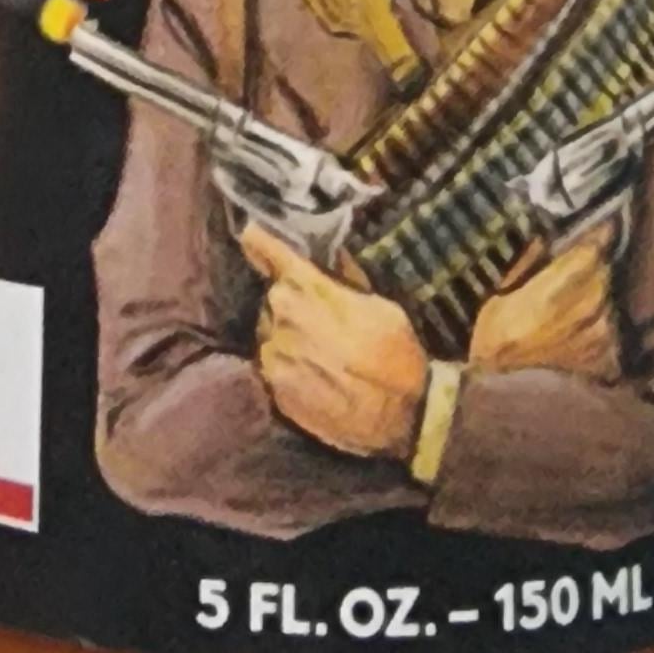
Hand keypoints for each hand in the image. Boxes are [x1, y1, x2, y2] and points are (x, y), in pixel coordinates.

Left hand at [238, 225, 431, 455]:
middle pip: (274, 298)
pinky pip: (275, 367)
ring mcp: (273, 357)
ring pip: (272, 334)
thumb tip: (333, 253)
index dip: (259, 241)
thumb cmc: (397, 354)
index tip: (252, 234)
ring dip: (289, 336)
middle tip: (322, 318)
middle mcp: (279, 317)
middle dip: (292, 302)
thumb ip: (346, 279)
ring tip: (323, 353)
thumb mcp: (382, 306)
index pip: (269, 252)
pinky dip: (290, 366)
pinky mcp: (274, 391)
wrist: (401, 417)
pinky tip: (318, 376)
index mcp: (305, 288)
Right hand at [469, 222, 625, 377]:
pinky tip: (578, 338)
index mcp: (555, 294)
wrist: (505, 409)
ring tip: (573, 309)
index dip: (596, 234)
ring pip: (608, 301)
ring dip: (595, 299)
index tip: (598, 224)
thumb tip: (543, 232)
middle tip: (573, 272)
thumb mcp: (494, 302)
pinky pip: (611, 331)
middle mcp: (587, 312)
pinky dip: (599, 329)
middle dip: (591, 267)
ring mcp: (602, 339)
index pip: (592, 249)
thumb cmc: (491, 350)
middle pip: (602, 272)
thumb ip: (523, 265)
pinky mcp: (609, 361)